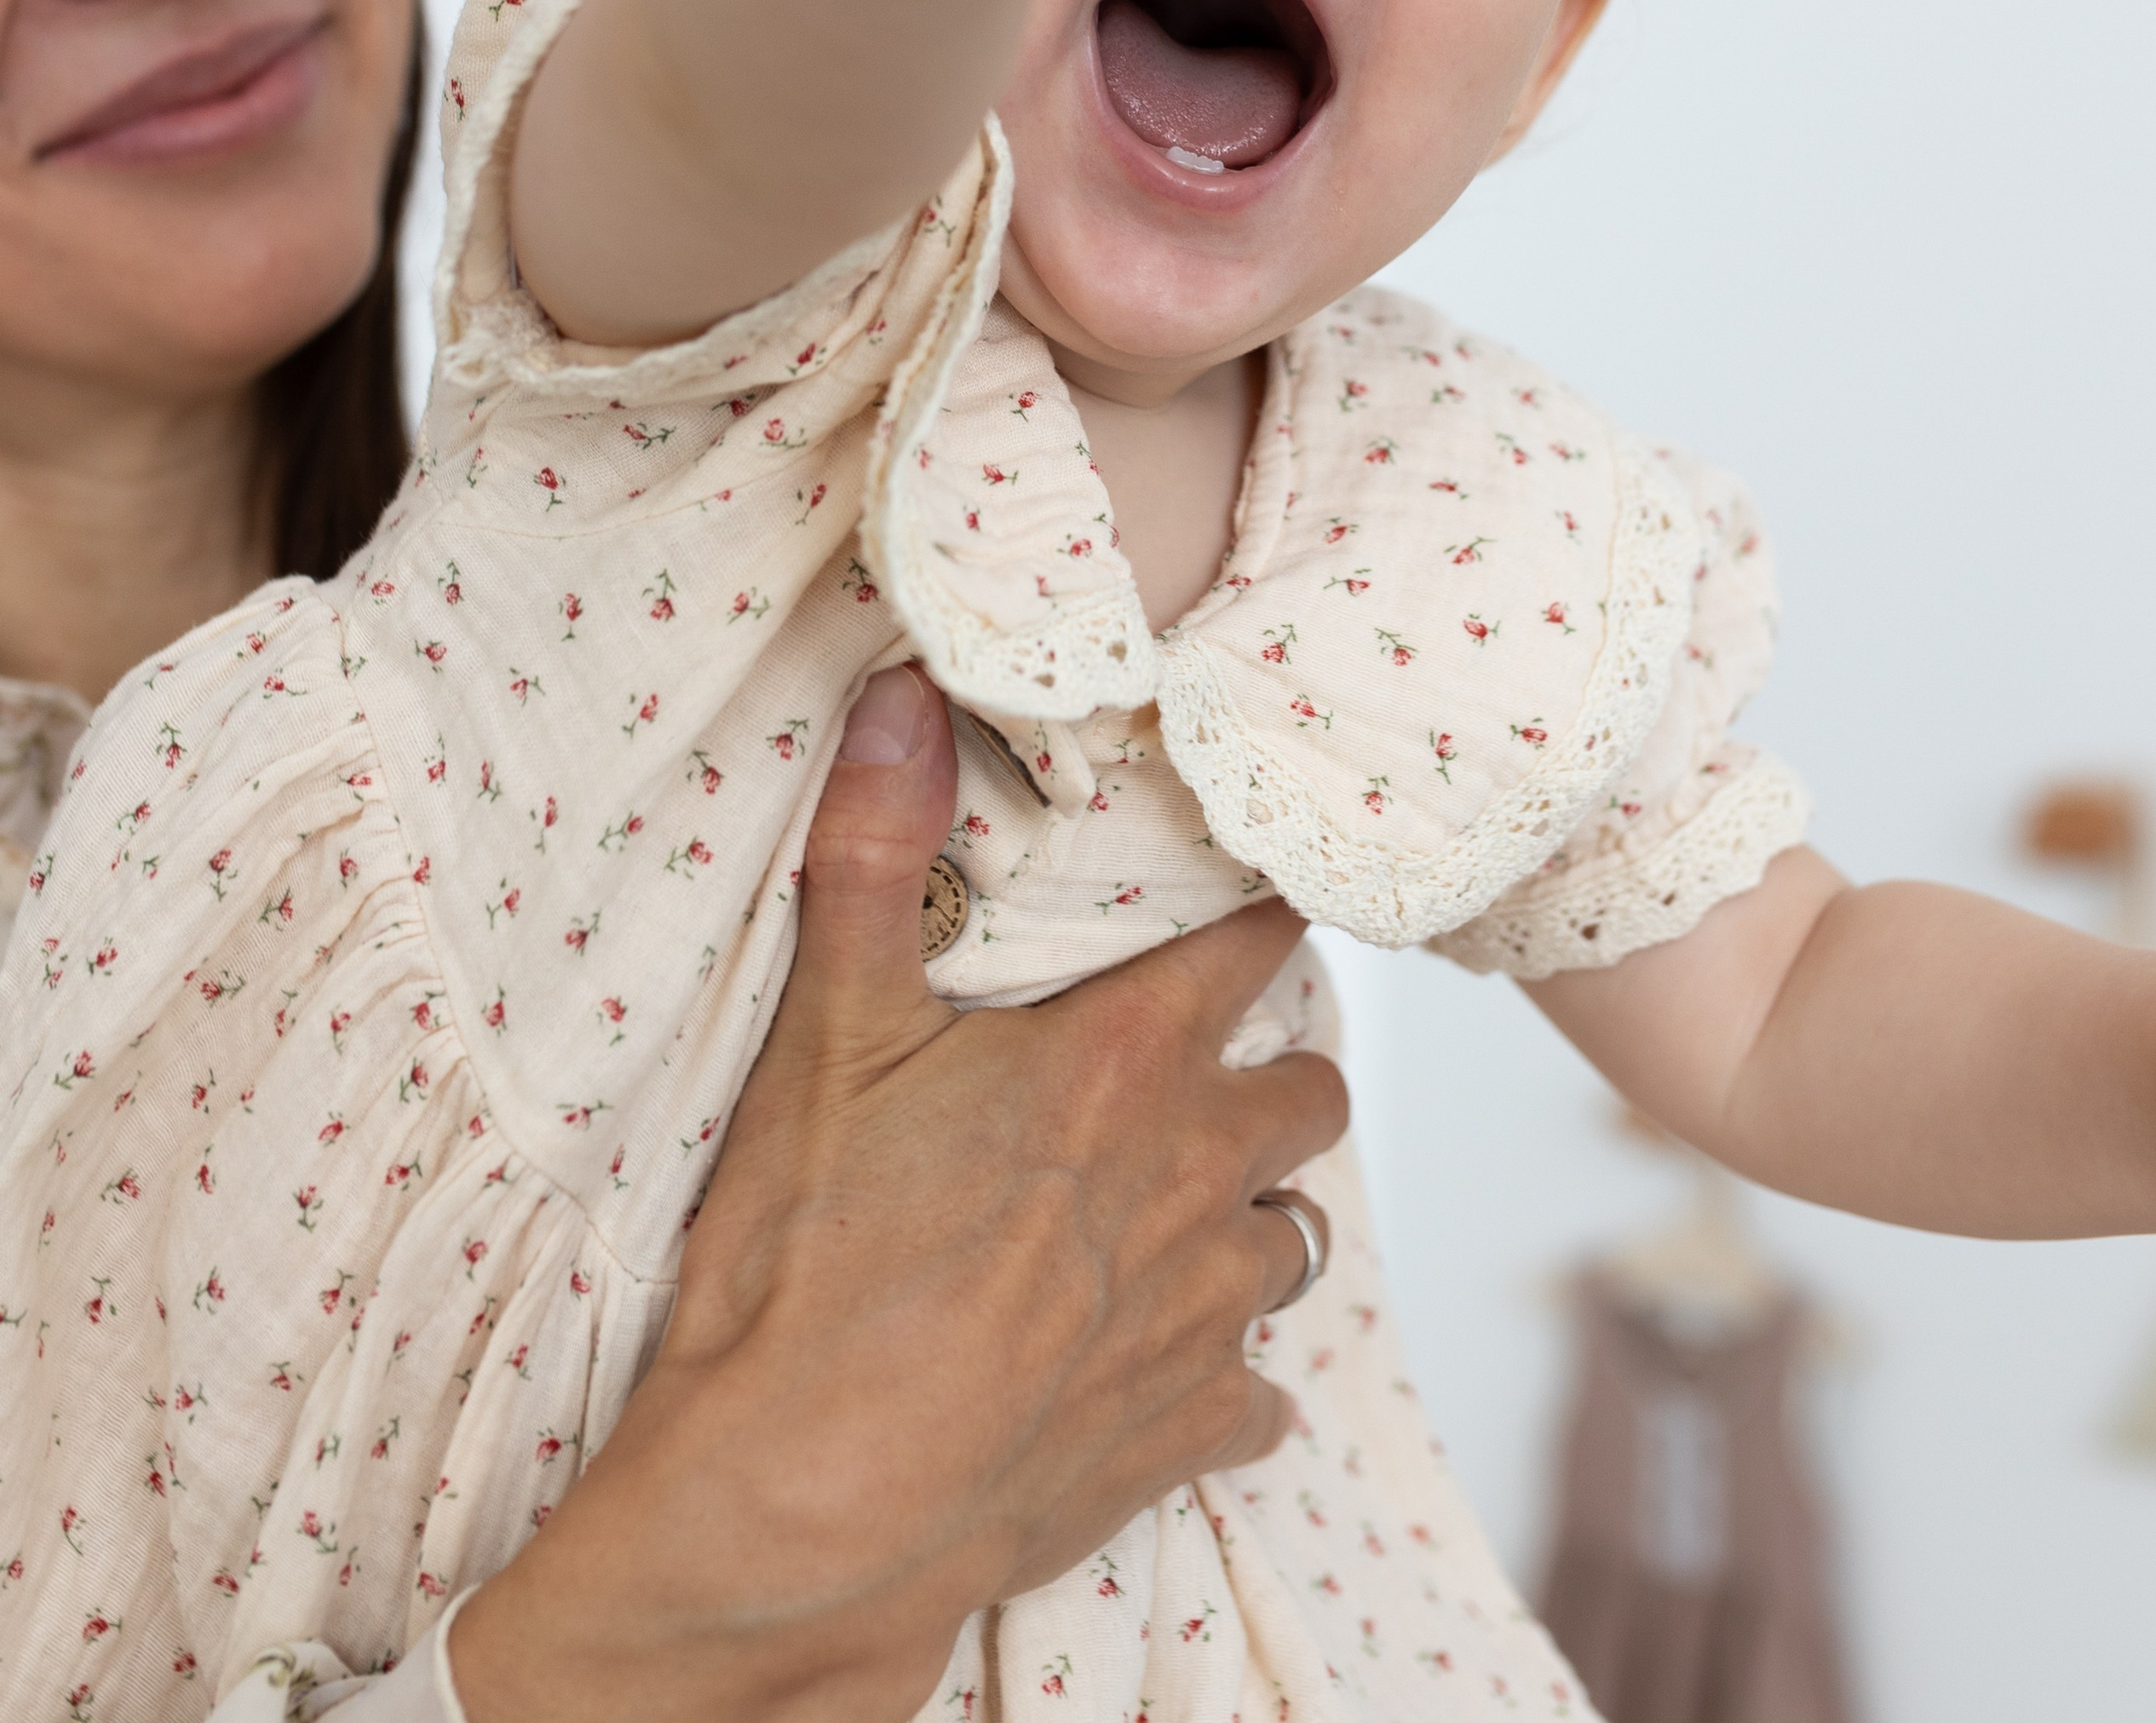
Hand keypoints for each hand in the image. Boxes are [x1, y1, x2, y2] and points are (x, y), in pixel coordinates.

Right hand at [451, 666, 1343, 1722]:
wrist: (800, 1506)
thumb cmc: (807, 1264)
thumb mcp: (828, 1036)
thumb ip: (877, 857)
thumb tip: (903, 694)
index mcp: (1123, 1068)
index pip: (1254, 944)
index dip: (1261, 908)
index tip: (1256, 890)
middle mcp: (1192, 1183)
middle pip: (1311, 1094)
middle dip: (1274, 1071)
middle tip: (1204, 1067)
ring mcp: (1198, 1322)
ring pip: (1298, 1241)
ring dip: (1254, 1217)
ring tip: (1184, 1209)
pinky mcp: (1178, 1439)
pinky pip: (1258, 1402)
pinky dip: (1224, 1381)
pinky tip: (1158, 1368)